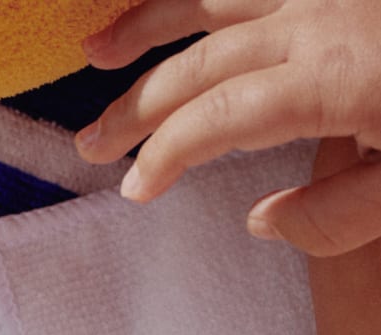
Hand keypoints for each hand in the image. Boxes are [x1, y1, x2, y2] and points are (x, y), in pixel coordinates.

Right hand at [77, 0, 380, 252]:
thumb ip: (337, 217)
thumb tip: (261, 220)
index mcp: (334, 78)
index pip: (220, 115)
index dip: (165, 154)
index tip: (135, 190)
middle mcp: (318, 20)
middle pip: (203, 63)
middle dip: (136, 107)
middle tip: (90, 144)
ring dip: (147, 23)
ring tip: (97, 51)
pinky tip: (164, 10)